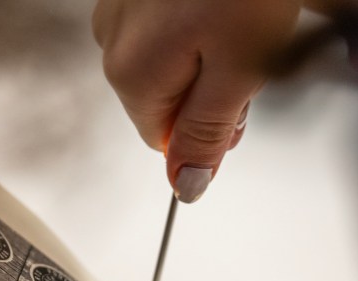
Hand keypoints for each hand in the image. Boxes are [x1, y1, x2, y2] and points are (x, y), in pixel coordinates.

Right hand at [93, 0, 299, 201]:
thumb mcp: (238, 73)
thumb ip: (207, 135)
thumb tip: (186, 185)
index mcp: (131, 73)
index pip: (163, 139)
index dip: (207, 130)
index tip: (238, 102)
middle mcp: (111, 40)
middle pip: (162, 100)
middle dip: (207, 91)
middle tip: (246, 54)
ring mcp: (118, 6)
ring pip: (166, 61)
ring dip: (204, 55)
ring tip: (236, 21)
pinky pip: (162, 25)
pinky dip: (195, 22)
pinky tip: (219, 3)